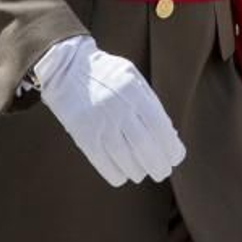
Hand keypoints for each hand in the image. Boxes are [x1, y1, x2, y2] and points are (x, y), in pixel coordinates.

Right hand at [34, 35, 185, 186]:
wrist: (66, 66)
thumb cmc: (107, 74)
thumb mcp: (133, 79)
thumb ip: (151, 103)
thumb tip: (170, 136)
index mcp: (133, 91)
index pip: (160, 127)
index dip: (171, 147)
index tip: (176, 157)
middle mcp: (118, 107)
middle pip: (144, 146)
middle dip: (158, 165)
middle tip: (162, 172)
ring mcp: (98, 121)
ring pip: (125, 158)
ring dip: (138, 171)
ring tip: (142, 172)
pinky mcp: (82, 133)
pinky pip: (102, 162)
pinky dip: (115, 173)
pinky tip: (122, 175)